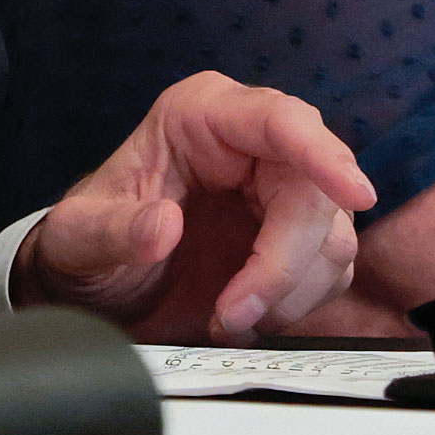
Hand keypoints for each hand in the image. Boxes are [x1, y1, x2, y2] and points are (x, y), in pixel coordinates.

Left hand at [18, 72, 375, 342]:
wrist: (97, 286)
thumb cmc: (86, 243)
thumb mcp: (78, 237)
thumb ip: (114, 231)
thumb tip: (163, 226)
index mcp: (201, 116)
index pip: (279, 120)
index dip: (322, 154)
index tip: (355, 193)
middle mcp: (252, 144)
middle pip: (316, 193)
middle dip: (283, 263)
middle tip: (235, 313)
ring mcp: (281, 190)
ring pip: (331, 238)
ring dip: (289, 292)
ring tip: (228, 319)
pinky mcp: (296, 239)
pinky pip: (329, 272)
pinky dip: (295, 305)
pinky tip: (246, 319)